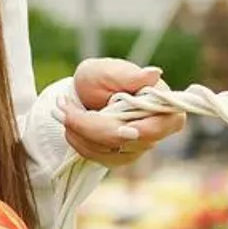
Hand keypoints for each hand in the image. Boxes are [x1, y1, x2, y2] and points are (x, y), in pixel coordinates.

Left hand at [59, 58, 186, 168]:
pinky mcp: (121, 157)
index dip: (144, 130)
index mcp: (164, 106)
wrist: (86, 92)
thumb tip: (154, 73)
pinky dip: (78, 141)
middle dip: (92, 125)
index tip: (121, 129)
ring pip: (108, 150)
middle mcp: (157, 131)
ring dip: (80, 132)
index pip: (160, 125)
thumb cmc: (102, 76)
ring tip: (63, 109)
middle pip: (126, 139)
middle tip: (63, 107)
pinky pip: (97, 157)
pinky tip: (70, 125)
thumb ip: (130, 75)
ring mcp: (139, 147)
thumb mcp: (110, 70)